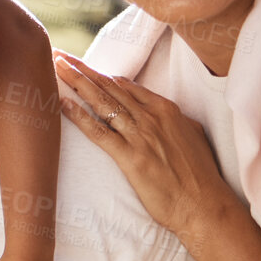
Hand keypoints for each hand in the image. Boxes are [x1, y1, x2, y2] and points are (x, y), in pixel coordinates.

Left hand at [54, 53, 239, 244]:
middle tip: (58, 55)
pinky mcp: (131, 158)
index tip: (80, 64)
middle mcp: (151, 117)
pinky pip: (99, 132)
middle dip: (81, 70)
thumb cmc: (200, 176)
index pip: (125, 85)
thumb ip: (172, 120)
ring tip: (56, 68)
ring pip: (102, 102)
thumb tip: (161, 111)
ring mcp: (140, 136)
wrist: (205, 205)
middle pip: (109, 87)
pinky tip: (63, 103)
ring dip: (76, 83)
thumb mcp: (191, 135)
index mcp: (166, 109)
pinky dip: (80, 116)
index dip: (100, 73)